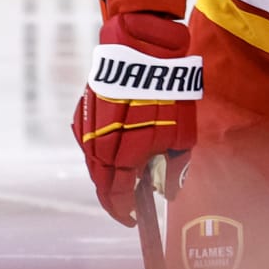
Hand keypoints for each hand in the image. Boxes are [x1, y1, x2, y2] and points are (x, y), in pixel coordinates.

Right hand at [72, 13, 200, 224]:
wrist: (143, 49)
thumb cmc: (168, 90)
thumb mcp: (183, 133)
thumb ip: (175, 166)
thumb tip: (169, 191)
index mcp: (124, 153)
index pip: (118, 194)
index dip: (124, 210)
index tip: (133, 219)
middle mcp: (101, 145)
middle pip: (102, 182)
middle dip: (113, 198)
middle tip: (126, 205)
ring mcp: (89, 128)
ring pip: (92, 163)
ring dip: (105, 176)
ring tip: (122, 180)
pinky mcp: (84, 112)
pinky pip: (88, 142)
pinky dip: (99, 153)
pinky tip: (111, 154)